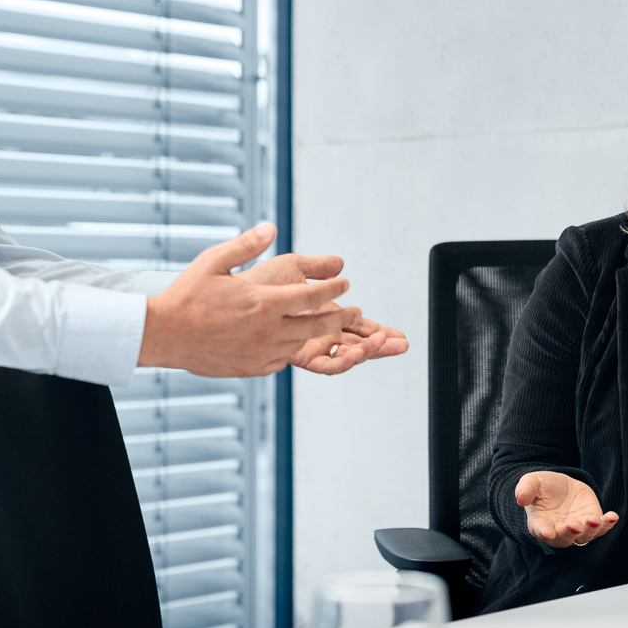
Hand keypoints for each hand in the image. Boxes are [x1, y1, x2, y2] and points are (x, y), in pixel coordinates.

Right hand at [139, 224, 355, 376]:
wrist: (164, 334)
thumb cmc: (187, 295)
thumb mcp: (215, 260)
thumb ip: (247, 245)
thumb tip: (271, 228)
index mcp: (264, 302)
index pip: (313, 297)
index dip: (334, 290)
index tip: (346, 285)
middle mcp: (268, 330)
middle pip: (317, 325)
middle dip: (340, 317)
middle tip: (355, 312)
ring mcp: (260, 352)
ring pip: (301, 344)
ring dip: (317, 333)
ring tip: (326, 324)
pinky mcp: (251, 368)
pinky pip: (281, 360)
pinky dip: (290, 349)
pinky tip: (290, 340)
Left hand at [237, 253, 409, 375]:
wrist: (226, 297)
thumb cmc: (253, 282)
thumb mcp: (290, 267)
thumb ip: (317, 267)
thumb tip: (341, 264)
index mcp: (318, 316)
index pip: (355, 327)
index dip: (378, 331)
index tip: (398, 334)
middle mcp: (314, 335)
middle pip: (355, 345)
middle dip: (380, 347)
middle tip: (401, 344)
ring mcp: (306, 346)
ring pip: (344, 357)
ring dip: (366, 352)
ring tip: (382, 344)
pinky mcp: (296, 356)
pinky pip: (326, 364)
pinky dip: (345, 360)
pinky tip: (357, 352)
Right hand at [515, 471, 619, 548]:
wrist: (561, 486)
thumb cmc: (542, 488)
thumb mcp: (532, 482)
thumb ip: (526, 489)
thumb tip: (520, 498)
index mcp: (540, 523)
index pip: (541, 531)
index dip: (544, 532)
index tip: (547, 532)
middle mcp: (559, 531)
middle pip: (565, 538)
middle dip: (570, 532)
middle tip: (574, 525)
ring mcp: (577, 528)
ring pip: (585, 536)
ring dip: (591, 530)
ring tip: (595, 520)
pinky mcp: (593, 523)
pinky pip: (601, 527)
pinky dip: (607, 523)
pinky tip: (612, 516)